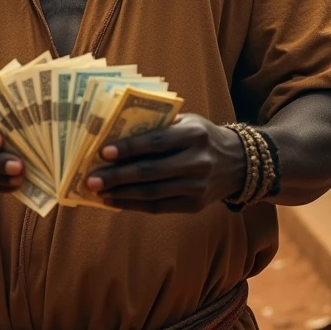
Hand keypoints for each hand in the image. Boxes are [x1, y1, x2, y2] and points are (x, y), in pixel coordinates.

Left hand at [85, 113, 245, 212]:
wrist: (239, 163)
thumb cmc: (201, 136)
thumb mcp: (187, 122)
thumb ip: (159, 125)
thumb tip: (116, 133)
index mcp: (194, 134)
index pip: (156, 141)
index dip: (128, 147)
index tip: (103, 152)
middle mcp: (198, 162)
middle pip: (150, 172)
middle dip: (117, 176)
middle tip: (91, 179)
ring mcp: (197, 187)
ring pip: (152, 193)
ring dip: (121, 193)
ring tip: (97, 192)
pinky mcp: (194, 205)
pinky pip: (158, 207)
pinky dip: (132, 205)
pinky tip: (114, 201)